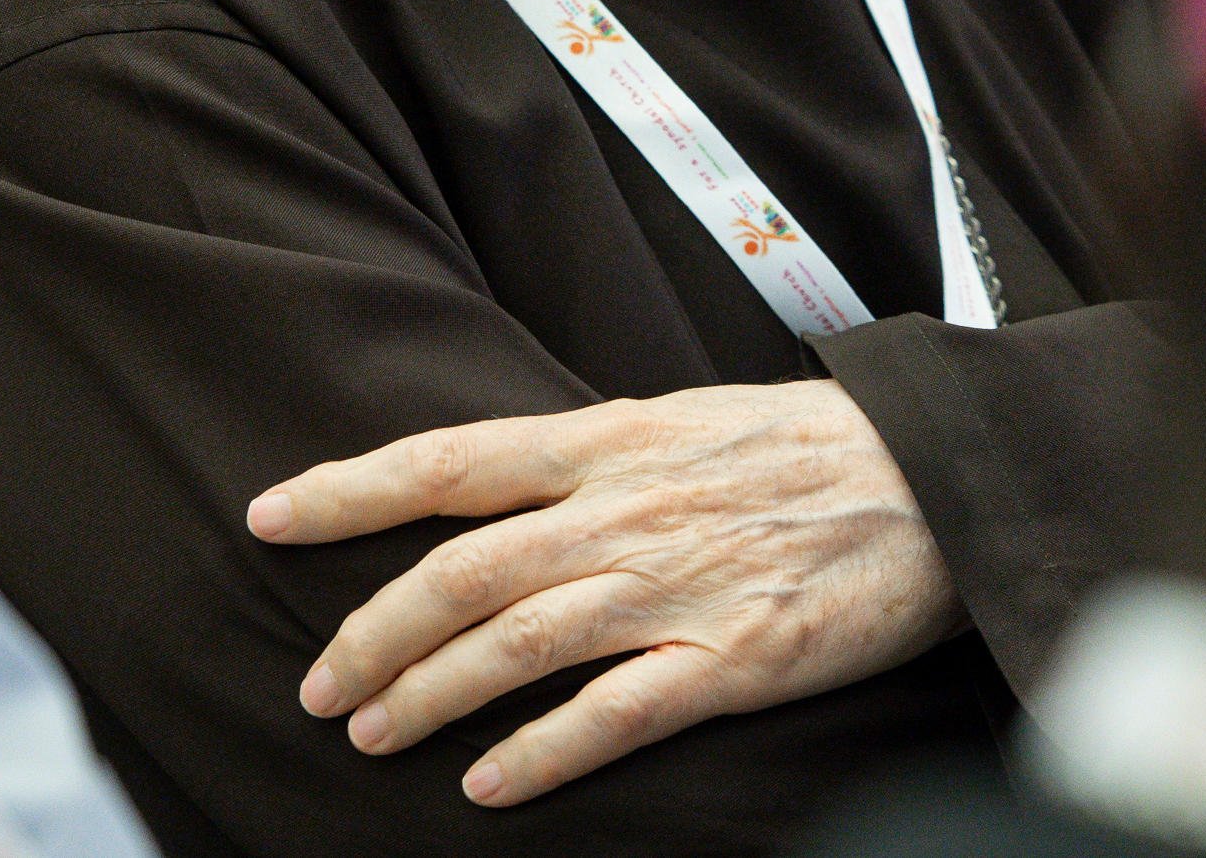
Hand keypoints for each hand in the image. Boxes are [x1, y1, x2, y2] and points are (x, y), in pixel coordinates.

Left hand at [246, 381, 962, 806]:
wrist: (936, 476)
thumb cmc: (807, 449)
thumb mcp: (682, 420)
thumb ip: (588, 459)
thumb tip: (490, 488)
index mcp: (607, 441)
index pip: (450, 461)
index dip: (349, 487)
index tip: (268, 516)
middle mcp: (625, 510)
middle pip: (461, 571)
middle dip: (371, 630)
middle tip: (317, 684)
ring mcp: (677, 586)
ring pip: (517, 643)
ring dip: (430, 692)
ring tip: (373, 734)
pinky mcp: (734, 659)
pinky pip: (616, 714)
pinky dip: (542, 751)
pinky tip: (489, 785)